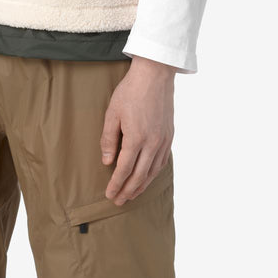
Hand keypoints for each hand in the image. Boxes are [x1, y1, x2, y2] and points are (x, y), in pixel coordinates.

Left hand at [99, 56, 174, 205]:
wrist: (154, 76)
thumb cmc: (130, 91)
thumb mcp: (112, 113)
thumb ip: (109, 139)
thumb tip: (107, 161)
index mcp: (136, 138)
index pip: (125, 169)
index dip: (117, 184)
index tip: (110, 195)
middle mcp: (152, 143)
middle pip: (140, 175)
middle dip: (128, 190)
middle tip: (119, 201)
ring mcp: (163, 141)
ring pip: (153, 171)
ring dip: (142, 185)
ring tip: (132, 194)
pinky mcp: (169, 136)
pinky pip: (162, 162)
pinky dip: (154, 174)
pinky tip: (148, 177)